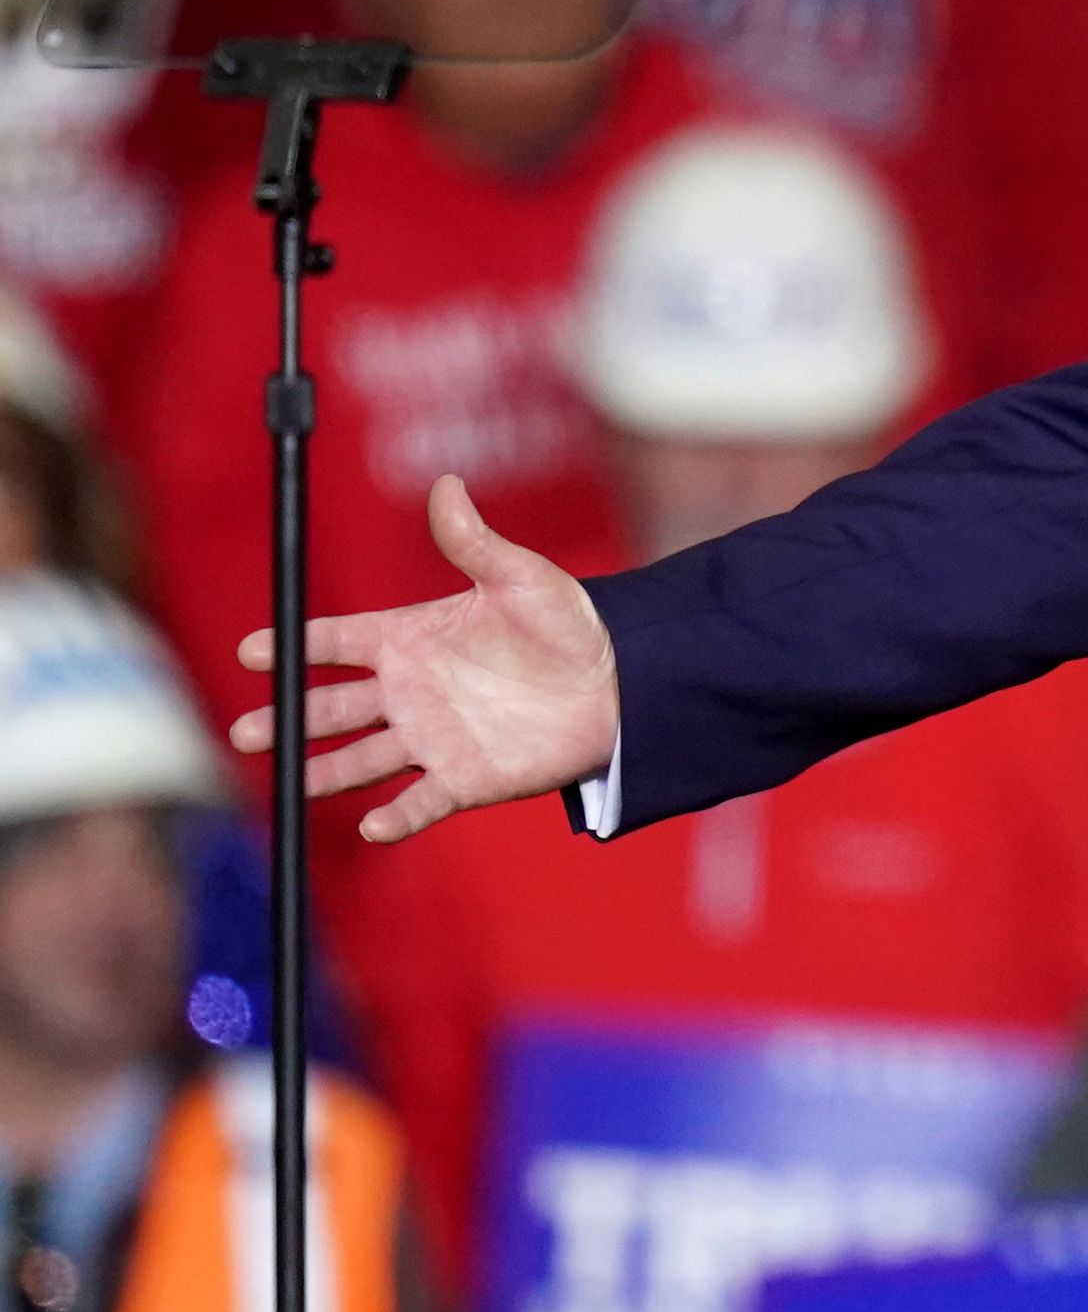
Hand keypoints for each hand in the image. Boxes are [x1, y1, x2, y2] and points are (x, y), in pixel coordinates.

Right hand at [227, 475, 619, 842]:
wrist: (617, 683)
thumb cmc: (565, 624)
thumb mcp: (519, 577)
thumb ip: (474, 542)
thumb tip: (447, 484)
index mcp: (409, 638)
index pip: (335, 643)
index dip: (293, 647)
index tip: (251, 652)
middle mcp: (407, 691)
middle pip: (331, 708)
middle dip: (288, 720)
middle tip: (246, 731)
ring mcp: (430, 738)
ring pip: (359, 761)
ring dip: (322, 773)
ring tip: (288, 784)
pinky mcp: (463, 778)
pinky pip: (420, 802)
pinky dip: (396, 817)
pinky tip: (373, 827)